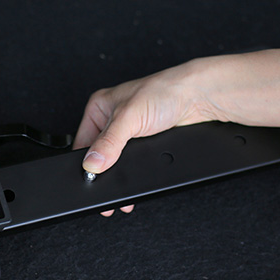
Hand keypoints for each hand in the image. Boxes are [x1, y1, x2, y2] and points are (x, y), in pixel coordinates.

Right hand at [74, 60, 218, 215]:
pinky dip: (133, 170)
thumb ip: (109, 142)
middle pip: (98, 153)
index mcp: (99, 107)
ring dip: (118, 173)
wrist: (197, 98)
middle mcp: (111, 119)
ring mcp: (129, 131)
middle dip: (102, 172)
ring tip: (120, 187)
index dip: (85, 161)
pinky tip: (134, 175)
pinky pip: (132, 161)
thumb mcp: (129, 118)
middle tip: (104, 188)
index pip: (82, 141)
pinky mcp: (144, 141)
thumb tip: (92, 164)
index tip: (89, 178)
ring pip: (116, 159)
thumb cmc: (164, 91)